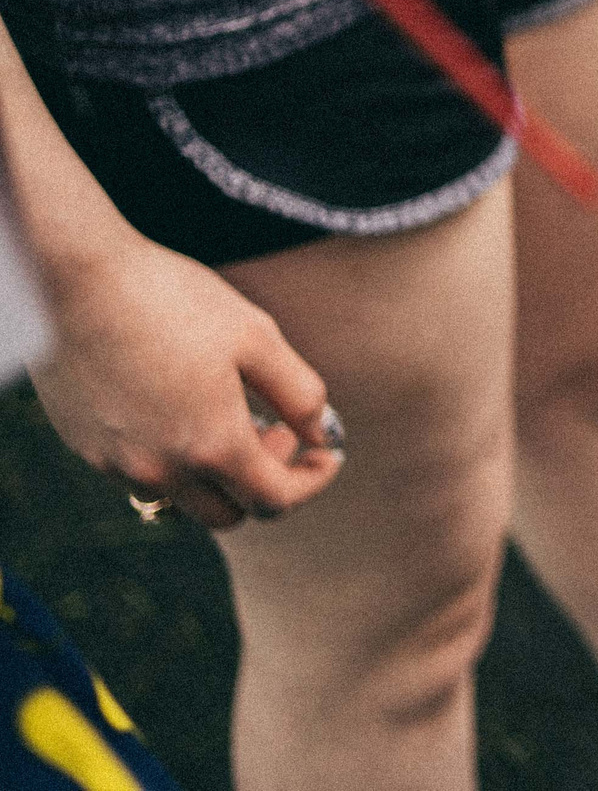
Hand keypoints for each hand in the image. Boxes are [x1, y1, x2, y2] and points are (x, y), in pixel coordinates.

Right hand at [31, 236, 341, 529]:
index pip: (275, 501)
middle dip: (264, 481)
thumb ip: (299, 395)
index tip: (327, 454)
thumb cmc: (172, 299)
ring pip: (182, 499)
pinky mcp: (85, 447)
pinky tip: (181, 407)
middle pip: (229, 513)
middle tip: (276, 428)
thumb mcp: (257, 337)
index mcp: (211, 446)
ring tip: (230, 414)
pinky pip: (141, 475)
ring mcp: (116, 463)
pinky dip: (174, 459)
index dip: (312, 481)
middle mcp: (160, 469)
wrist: (76, 278)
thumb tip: (322, 435)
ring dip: (217, 474)